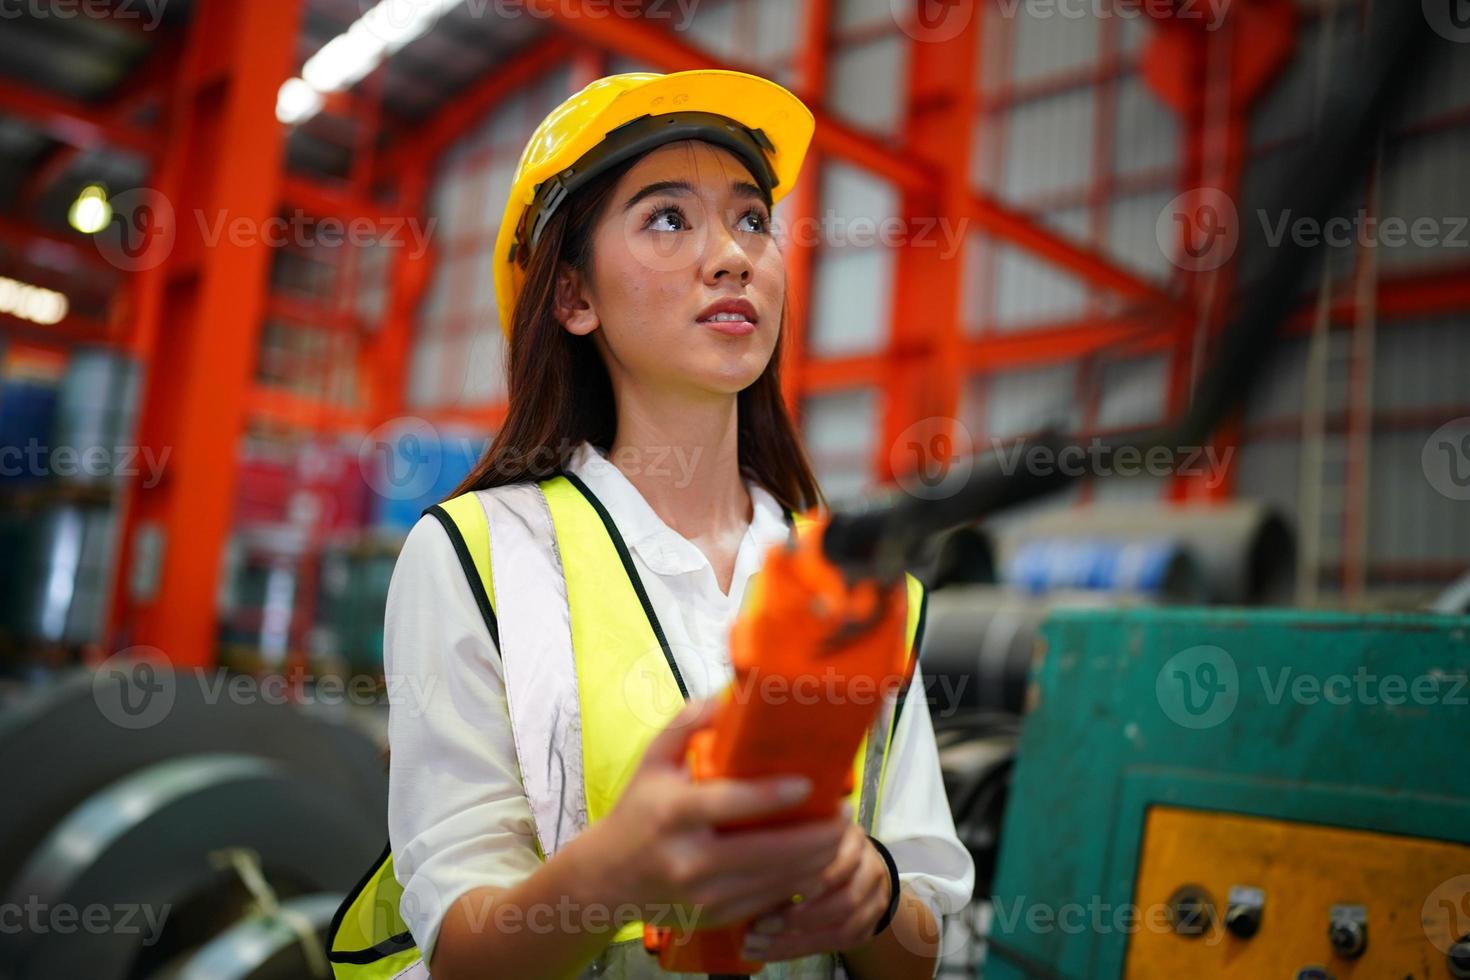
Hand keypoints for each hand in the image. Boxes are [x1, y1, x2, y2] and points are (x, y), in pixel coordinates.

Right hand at [578, 698, 848, 930]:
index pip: (729, 804)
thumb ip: (685, 726)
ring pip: (775, 880)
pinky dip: (797, 882)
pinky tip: (815, 862)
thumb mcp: (652, 763)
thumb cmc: (637, 813)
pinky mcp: (715, 917)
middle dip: (815, 836)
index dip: (772, 796)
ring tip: (839, 834)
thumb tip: (725, 697)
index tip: (808, 784)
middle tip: (844, 814)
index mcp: (673, 815)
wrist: (606, 880)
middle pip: (766, 851)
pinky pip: (768, 901)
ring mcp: (704, 895)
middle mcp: (689, 859)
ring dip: (815, 859)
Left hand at [739, 822, 893, 962]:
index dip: (804, 882)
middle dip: (797, 919)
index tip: (763, 892)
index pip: (836, 864)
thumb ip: (787, 843)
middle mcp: (872, 868)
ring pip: (843, 929)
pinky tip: (773, 951)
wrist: (858, 865)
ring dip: (798, 941)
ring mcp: (876, 900)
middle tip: (759, 926)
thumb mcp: (804, 831)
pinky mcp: (870, 928)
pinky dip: (803, 950)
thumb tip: (744, 862)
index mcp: (852, 838)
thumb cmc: (817, 845)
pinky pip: (839, 946)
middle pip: (843, 901)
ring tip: (760, 944)